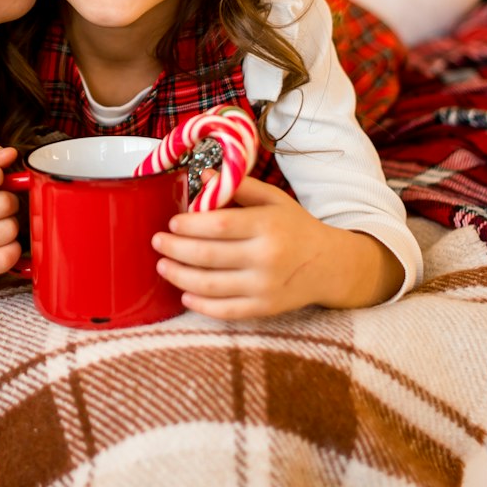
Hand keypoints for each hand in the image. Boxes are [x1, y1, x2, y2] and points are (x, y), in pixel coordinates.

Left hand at [152, 174, 404, 319]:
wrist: (330, 265)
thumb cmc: (296, 227)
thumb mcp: (273, 199)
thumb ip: (239, 186)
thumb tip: (201, 175)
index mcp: (267, 226)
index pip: (220, 225)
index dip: (190, 225)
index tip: (171, 223)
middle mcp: (266, 257)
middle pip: (208, 255)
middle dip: (175, 249)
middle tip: (157, 242)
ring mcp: (265, 287)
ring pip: (210, 285)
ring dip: (179, 276)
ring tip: (163, 265)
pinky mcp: (264, 309)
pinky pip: (225, 311)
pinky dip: (201, 305)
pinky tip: (184, 295)